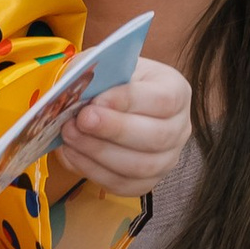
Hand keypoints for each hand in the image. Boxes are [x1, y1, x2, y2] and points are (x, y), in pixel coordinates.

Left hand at [55, 53, 191, 201]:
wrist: (110, 105)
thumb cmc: (112, 82)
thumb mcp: (107, 65)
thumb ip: (96, 74)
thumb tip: (78, 91)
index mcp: (177, 92)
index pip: (164, 100)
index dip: (130, 101)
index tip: (96, 99)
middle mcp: (179, 128)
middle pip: (157, 137)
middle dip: (114, 130)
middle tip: (81, 120)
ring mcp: (166, 159)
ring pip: (140, 166)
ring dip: (99, 152)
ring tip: (70, 135)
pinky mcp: (146, 182)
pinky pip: (122, 183)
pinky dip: (93, 170)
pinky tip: (72, 152)